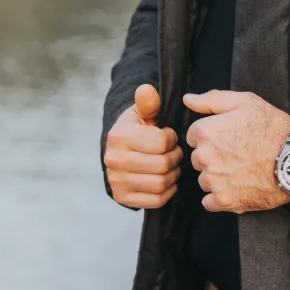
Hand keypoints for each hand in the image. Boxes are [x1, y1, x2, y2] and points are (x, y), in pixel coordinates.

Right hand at [104, 84, 182, 208]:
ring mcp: (117, 181)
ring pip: (161, 183)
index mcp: (119, 135)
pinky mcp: (123, 198)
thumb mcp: (142, 112)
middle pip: (163, 165)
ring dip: (173, 175)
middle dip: (175, 158)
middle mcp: (114, 160)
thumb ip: (148, 102)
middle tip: (174, 152)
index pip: (162, 142)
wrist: (121, 152)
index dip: (173, 139)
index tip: (170, 136)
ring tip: (171, 165)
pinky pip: (157, 200)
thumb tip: (146, 90)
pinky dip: (167, 191)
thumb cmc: (137, 129)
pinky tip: (165, 179)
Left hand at [183, 90, 289, 212]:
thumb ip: (211, 100)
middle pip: (198, 159)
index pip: (194, 136)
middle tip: (238, 153)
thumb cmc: (273, 128)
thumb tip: (187, 99)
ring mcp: (214, 180)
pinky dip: (221, 197)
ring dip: (217, 177)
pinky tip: (238, 187)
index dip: (212, 135)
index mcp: (207, 131)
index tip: (230, 137)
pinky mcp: (224, 200)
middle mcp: (205, 157)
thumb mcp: (245, 102)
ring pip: (204, 180)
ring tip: (242, 170)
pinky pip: (209, 202)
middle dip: (213, 156)